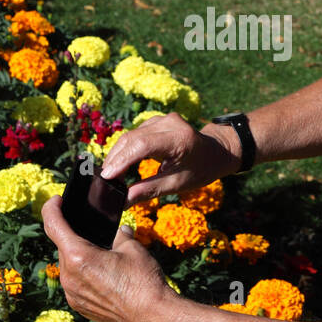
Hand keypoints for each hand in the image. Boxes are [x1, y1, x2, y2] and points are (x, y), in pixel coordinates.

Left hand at [41, 196, 178, 321]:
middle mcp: (69, 277)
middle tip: (89, 228)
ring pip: (68, 266)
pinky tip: (103, 273)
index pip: (53, 225)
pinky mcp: (80, 307)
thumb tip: (120, 231)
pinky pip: (74, 283)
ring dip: (79, 256)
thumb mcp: (133, 248)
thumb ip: (120, 235)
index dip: (51, 208)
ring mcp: (72, 295)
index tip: (56, 201)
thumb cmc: (144, 282)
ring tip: (101, 253)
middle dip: (73, 235)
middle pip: (62, 247)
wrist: (153, 319)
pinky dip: (83, 273)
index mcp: (78, 256)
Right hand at [101, 112, 240, 204]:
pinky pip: (135, 133)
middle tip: (104, 180)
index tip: (107, 177)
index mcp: (180, 139)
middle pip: (133, 139)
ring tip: (110, 174)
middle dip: (115, 159)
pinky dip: (125, 148)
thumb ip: (148, 190)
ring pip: (131, 135)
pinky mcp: (157, 120)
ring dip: (118, 154)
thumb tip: (122, 202)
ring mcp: (163, 119)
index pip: (143, 146)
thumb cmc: (200, 169)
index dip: (122, 161)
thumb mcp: (177, 184)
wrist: (216, 151)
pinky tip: (119, 163)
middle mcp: (170, 123)